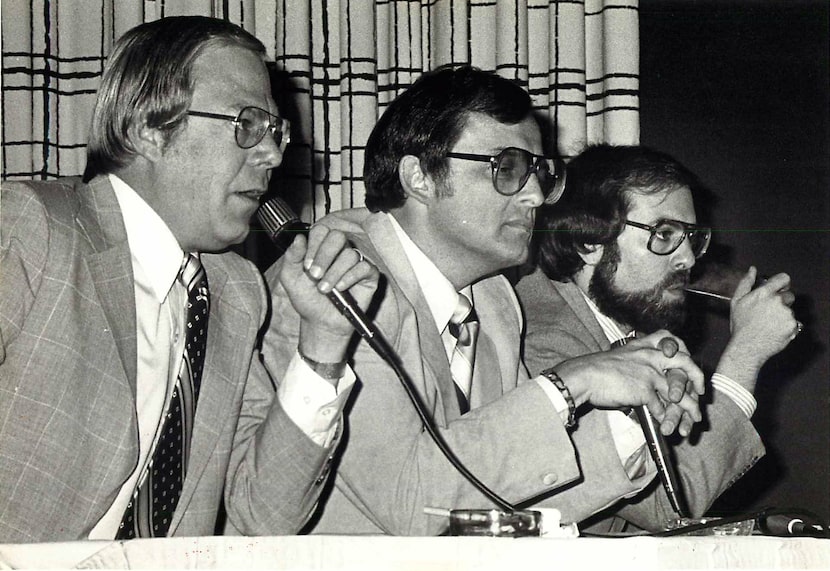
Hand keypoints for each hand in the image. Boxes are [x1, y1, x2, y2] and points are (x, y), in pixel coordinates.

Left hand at [278, 224, 378, 362]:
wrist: (320, 321)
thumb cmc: (307, 298)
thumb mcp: (290, 278)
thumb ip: (292, 257)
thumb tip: (299, 238)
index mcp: (321, 247)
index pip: (321, 231)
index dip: (313, 245)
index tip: (306, 266)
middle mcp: (339, 251)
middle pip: (338, 236)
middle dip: (324, 256)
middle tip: (314, 275)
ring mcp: (355, 262)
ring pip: (350, 254)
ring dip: (334, 273)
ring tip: (324, 289)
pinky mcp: (369, 275)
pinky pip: (364, 267)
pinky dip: (350, 277)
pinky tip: (340, 288)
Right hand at [552, 331, 703, 435]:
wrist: (584, 376)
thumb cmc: (595, 369)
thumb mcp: (619, 356)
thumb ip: (636, 363)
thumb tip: (644, 381)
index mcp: (642, 346)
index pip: (669, 338)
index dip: (682, 348)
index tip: (686, 359)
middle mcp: (650, 357)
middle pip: (685, 363)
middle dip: (697, 378)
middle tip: (701, 391)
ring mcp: (649, 373)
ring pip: (678, 392)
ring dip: (689, 408)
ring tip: (695, 418)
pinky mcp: (644, 390)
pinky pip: (661, 406)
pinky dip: (665, 417)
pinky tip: (665, 424)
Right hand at [720, 266, 798, 388]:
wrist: (747, 347)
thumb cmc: (740, 325)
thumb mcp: (737, 301)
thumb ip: (746, 283)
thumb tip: (752, 269)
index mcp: (764, 293)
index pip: (784, 278)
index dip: (782, 283)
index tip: (778, 290)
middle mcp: (777, 301)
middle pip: (788, 295)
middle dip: (781, 302)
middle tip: (768, 313)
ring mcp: (786, 314)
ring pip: (790, 310)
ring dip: (783, 315)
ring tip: (768, 324)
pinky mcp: (793, 326)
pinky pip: (793, 322)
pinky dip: (786, 326)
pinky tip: (774, 331)